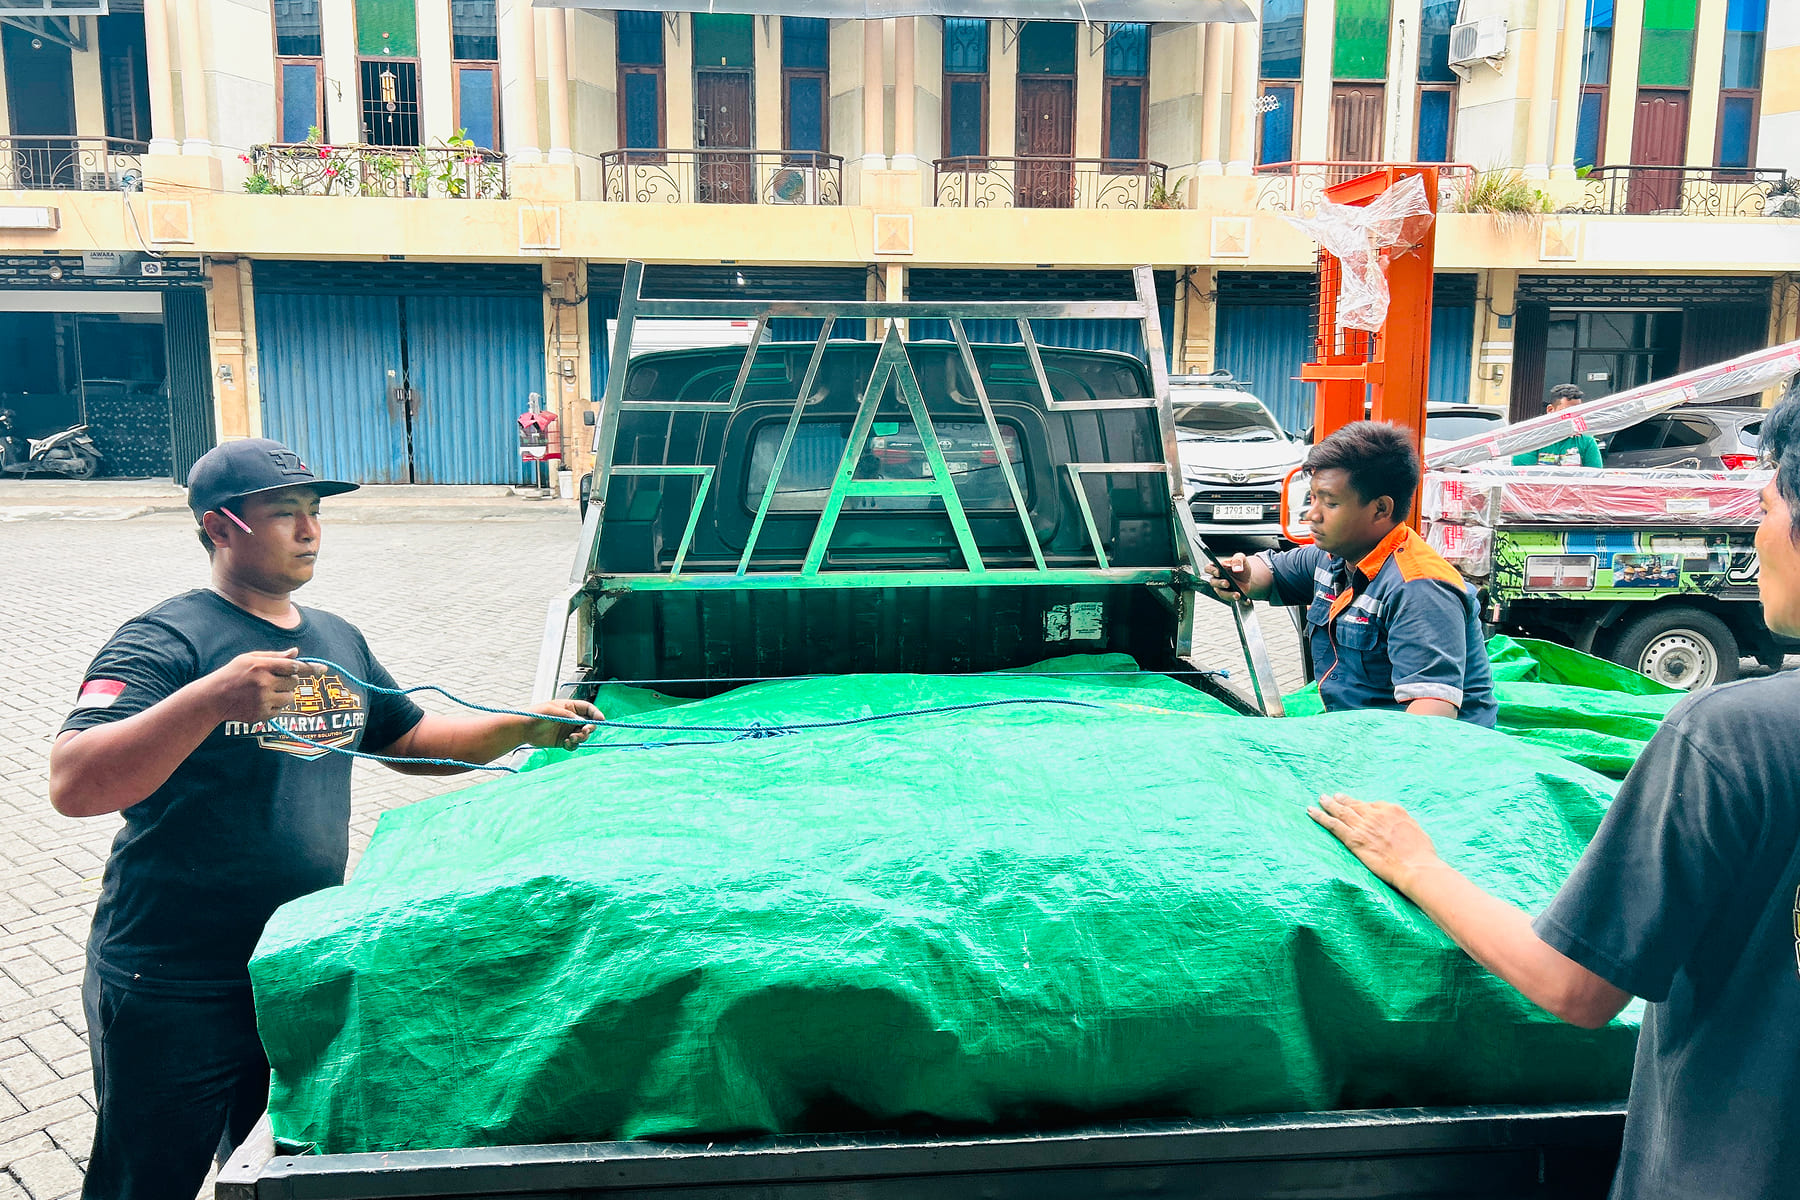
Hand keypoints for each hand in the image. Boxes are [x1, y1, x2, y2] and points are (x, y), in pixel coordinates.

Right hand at [205, 648, 322, 722]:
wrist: (213, 698)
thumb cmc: (232, 674)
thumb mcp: (249, 658)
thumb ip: (274, 656)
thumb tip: (296, 652)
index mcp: (261, 666)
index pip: (294, 666)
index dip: (309, 668)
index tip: (323, 669)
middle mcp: (264, 683)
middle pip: (294, 682)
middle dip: (288, 681)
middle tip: (272, 680)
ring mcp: (263, 700)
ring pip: (290, 697)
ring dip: (284, 694)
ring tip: (265, 691)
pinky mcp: (262, 714)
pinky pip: (281, 709)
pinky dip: (275, 705)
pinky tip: (259, 701)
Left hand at [519, 700, 602, 750]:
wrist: (523, 729)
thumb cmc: (536, 715)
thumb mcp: (552, 711)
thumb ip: (568, 715)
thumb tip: (582, 720)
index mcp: (570, 707)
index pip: (589, 709)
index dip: (596, 714)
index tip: (601, 720)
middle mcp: (572, 719)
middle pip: (589, 723)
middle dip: (589, 728)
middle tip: (584, 732)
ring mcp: (568, 730)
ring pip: (583, 735)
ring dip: (580, 738)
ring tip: (570, 739)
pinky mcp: (563, 741)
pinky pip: (574, 745)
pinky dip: (573, 745)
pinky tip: (566, 744)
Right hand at [1202, 552, 1252, 600]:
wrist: (1248, 576)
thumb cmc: (1240, 566)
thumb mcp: (1241, 558)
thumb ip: (1238, 559)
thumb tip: (1236, 567)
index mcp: (1216, 568)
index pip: (1208, 568)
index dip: (1211, 571)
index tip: (1218, 572)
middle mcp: (1217, 579)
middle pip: (1213, 582)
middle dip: (1220, 583)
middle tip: (1227, 583)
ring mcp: (1221, 588)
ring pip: (1221, 593)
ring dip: (1228, 594)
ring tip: (1237, 595)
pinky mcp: (1228, 595)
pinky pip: (1231, 599)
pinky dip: (1238, 600)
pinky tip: (1245, 599)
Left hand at [1308, 793, 1441, 894]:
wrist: (1416, 866)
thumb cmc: (1421, 854)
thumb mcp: (1415, 830)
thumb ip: (1401, 824)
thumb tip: (1395, 826)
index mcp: (1392, 810)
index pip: (1372, 805)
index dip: (1362, 807)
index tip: (1356, 806)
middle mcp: (1376, 814)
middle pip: (1354, 805)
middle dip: (1343, 801)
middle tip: (1334, 796)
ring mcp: (1363, 826)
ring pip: (1341, 811)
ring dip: (1329, 804)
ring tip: (1321, 799)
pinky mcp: (1354, 839)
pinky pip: (1333, 824)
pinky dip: (1320, 817)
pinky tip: (1311, 811)